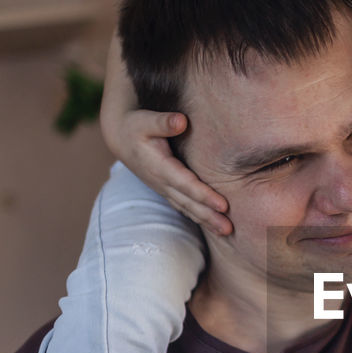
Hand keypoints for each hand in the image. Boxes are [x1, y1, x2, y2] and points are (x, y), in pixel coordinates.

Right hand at [99, 32, 231, 236]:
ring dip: (206, 221)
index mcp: (159, 167)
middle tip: (229, 229)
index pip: (185, 184)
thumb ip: (162, 121)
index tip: (223, 205)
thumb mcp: (145, 120)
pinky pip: (184, 207)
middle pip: (189, 202)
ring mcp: (164, 189)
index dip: (204, 195)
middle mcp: (162, 182)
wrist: (122, 138)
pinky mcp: (167, 190)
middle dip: (209, 216)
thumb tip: (181, 121)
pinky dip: (199, 217)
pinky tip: (213, 226)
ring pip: (187, 208)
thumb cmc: (136, 126)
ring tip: (227, 232)